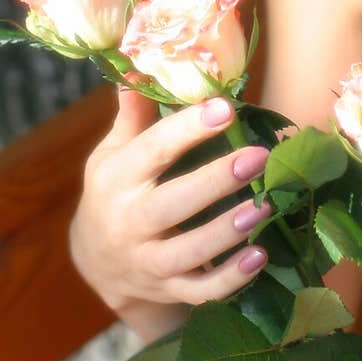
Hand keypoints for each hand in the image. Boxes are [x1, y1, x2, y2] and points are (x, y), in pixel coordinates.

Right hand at [68, 81, 271, 337]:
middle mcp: (130, 221)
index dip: (188, 129)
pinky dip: (230, 279)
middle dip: (217, 181)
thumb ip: (133, 116)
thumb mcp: (113, 152)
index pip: (153, 150)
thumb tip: (139, 69)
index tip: (225, 108)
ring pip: (189, 252)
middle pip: (173, 204)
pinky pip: (200, 291)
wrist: (96, 261)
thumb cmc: (116, 190)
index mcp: (118, 178)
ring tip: (265, 207)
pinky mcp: (169, 290)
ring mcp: (149, 261)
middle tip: (259, 157)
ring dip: (228, 232)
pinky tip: (260, 256)